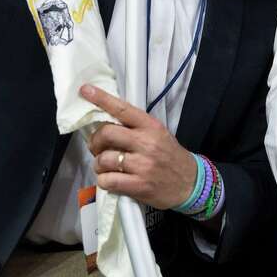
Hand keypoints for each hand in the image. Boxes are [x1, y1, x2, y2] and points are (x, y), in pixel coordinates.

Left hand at [82, 85, 196, 209]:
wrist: (191, 183)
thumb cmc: (170, 156)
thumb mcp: (158, 133)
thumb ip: (135, 127)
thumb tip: (105, 122)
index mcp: (150, 126)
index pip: (122, 109)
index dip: (101, 99)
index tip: (85, 90)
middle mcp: (146, 143)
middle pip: (107, 133)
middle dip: (95, 141)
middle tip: (96, 147)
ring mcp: (142, 165)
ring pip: (104, 159)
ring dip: (98, 164)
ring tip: (105, 167)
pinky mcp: (139, 186)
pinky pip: (108, 181)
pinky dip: (104, 181)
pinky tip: (110, 180)